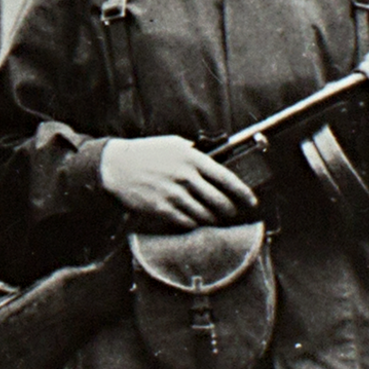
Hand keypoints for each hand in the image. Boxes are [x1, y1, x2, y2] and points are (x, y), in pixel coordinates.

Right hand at [99, 135, 256, 230]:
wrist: (117, 166)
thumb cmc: (146, 152)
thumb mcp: (174, 144)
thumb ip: (196, 153)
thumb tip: (216, 163)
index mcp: (192, 158)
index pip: (227, 179)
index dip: (243, 193)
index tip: (251, 202)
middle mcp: (186, 176)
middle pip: (219, 201)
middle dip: (230, 210)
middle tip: (232, 213)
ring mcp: (174, 194)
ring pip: (205, 215)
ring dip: (214, 220)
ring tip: (216, 219)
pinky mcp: (162, 208)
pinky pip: (187, 222)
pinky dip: (196, 224)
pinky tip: (197, 222)